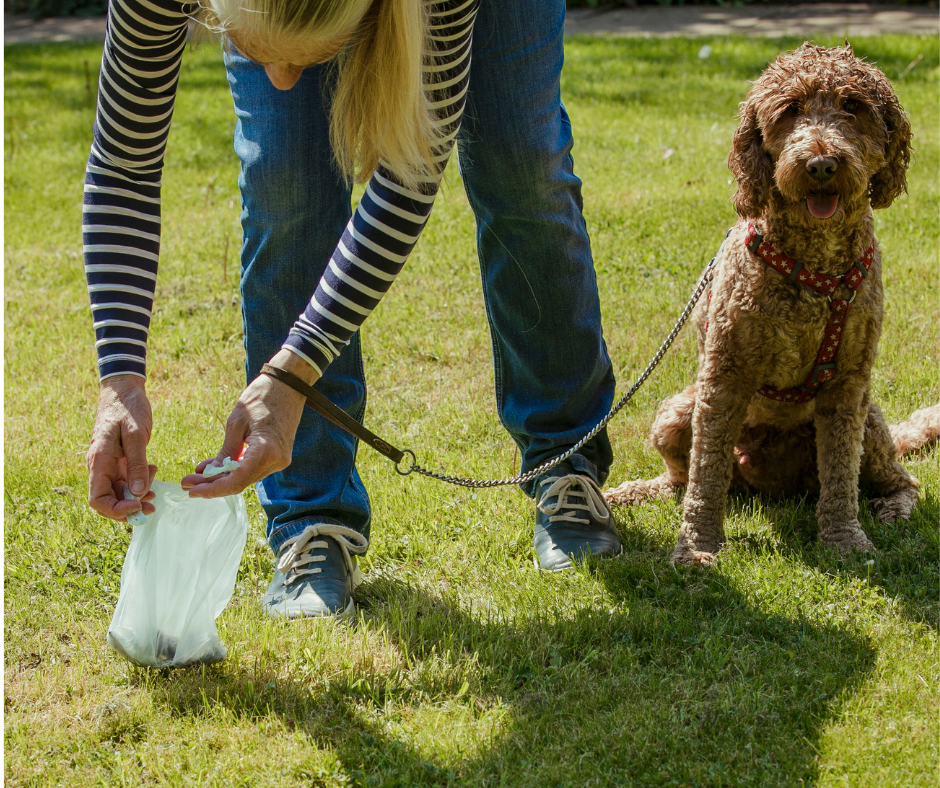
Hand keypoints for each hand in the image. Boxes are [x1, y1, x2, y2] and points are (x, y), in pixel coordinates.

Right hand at [87, 375, 158, 520]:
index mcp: (99, 461)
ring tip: (156, 487)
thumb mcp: (135, 434)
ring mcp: (109, 465)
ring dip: (137, 496)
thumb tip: (137, 492)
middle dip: (129, 507)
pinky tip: (153, 471)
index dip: (116, 510)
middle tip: (152, 504)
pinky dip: (140, 483)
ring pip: (118, 493)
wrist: (124, 389)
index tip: (139, 505)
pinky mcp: (119, 461)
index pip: (97, 500)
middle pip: (107, 501)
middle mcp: (100, 467)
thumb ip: (136, 464)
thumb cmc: (128, 407)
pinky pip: (126, 481)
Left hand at [182, 349, 316, 497]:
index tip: (191, 490)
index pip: (236, 481)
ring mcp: (280, 461)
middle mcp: (276, 461)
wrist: (289, 385)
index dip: (212, 490)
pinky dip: (234, 470)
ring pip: (246, 478)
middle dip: (213, 485)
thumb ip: (225, 452)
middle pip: (240, 483)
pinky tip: (216, 468)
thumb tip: (206, 473)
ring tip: (197, 475)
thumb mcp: (236, 422)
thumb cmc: (262, 397)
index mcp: (266, 451)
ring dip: (222, 479)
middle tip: (187, 483)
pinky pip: (253, 469)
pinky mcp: (278, 457)